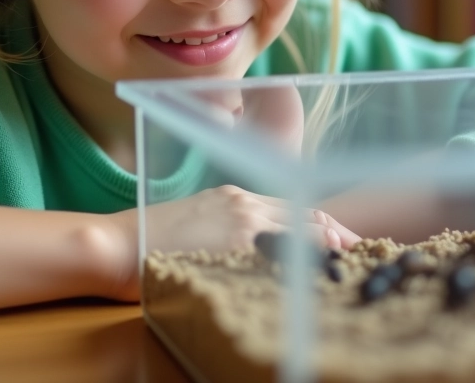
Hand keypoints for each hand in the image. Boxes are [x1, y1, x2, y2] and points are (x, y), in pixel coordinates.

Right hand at [97, 185, 360, 301]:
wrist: (115, 245)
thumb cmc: (148, 240)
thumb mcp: (197, 222)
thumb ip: (231, 227)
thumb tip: (262, 247)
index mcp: (236, 196)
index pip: (296, 206)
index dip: (326, 225)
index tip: (344, 241)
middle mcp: (244, 204)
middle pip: (307, 217)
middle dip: (336, 237)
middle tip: (358, 255)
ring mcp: (242, 224)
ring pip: (301, 234)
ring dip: (327, 250)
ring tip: (348, 266)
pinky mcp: (235, 246)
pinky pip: (282, 255)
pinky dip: (305, 264)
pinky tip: (320, 277)